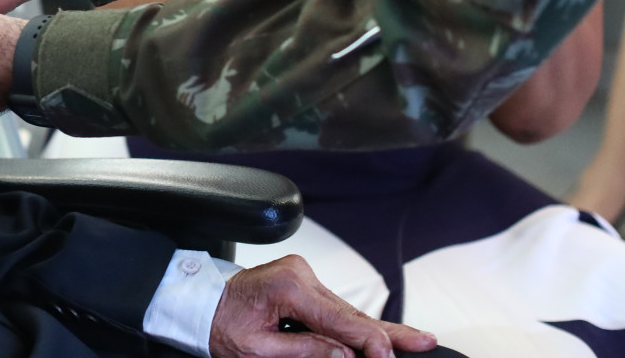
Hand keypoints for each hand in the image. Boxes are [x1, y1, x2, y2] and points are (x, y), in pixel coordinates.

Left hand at [211, 258, 437, 357]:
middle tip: (426, 340)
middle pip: (352, 312)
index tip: (388, 357)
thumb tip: (344, 355)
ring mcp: (303, 275)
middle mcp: (300, 274)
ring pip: (347, 311)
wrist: (198, 302)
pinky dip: (356, 324)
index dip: (368, 341)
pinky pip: (335, 308)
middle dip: (388, 332)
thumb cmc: (219, 324)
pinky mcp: (303, 281)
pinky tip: (381, 336)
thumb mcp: (256, 349)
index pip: (339, 320)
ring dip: (377, 330)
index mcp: (287, 286)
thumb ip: (303, 350)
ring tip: (414, 339)